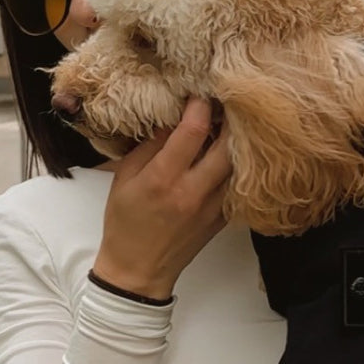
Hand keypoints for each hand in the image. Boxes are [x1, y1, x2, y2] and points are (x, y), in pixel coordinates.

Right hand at [93, 98, 230, 300]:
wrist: (139, 270)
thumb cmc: (124, 222)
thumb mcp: (125, 178)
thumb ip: (149, 146)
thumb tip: (172, 116)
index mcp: (164, 179)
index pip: (193, 131)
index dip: (200, 105)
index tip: (199, 93)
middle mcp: (193, 191)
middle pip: (228, 144)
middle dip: (228, 118)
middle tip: (222, 102)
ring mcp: (213, 207)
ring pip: (239, 163)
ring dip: (235, 140)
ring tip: (228, 124)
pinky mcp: (223, 218)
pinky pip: (237, 183)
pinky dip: (235, 164)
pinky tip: (227, 154)